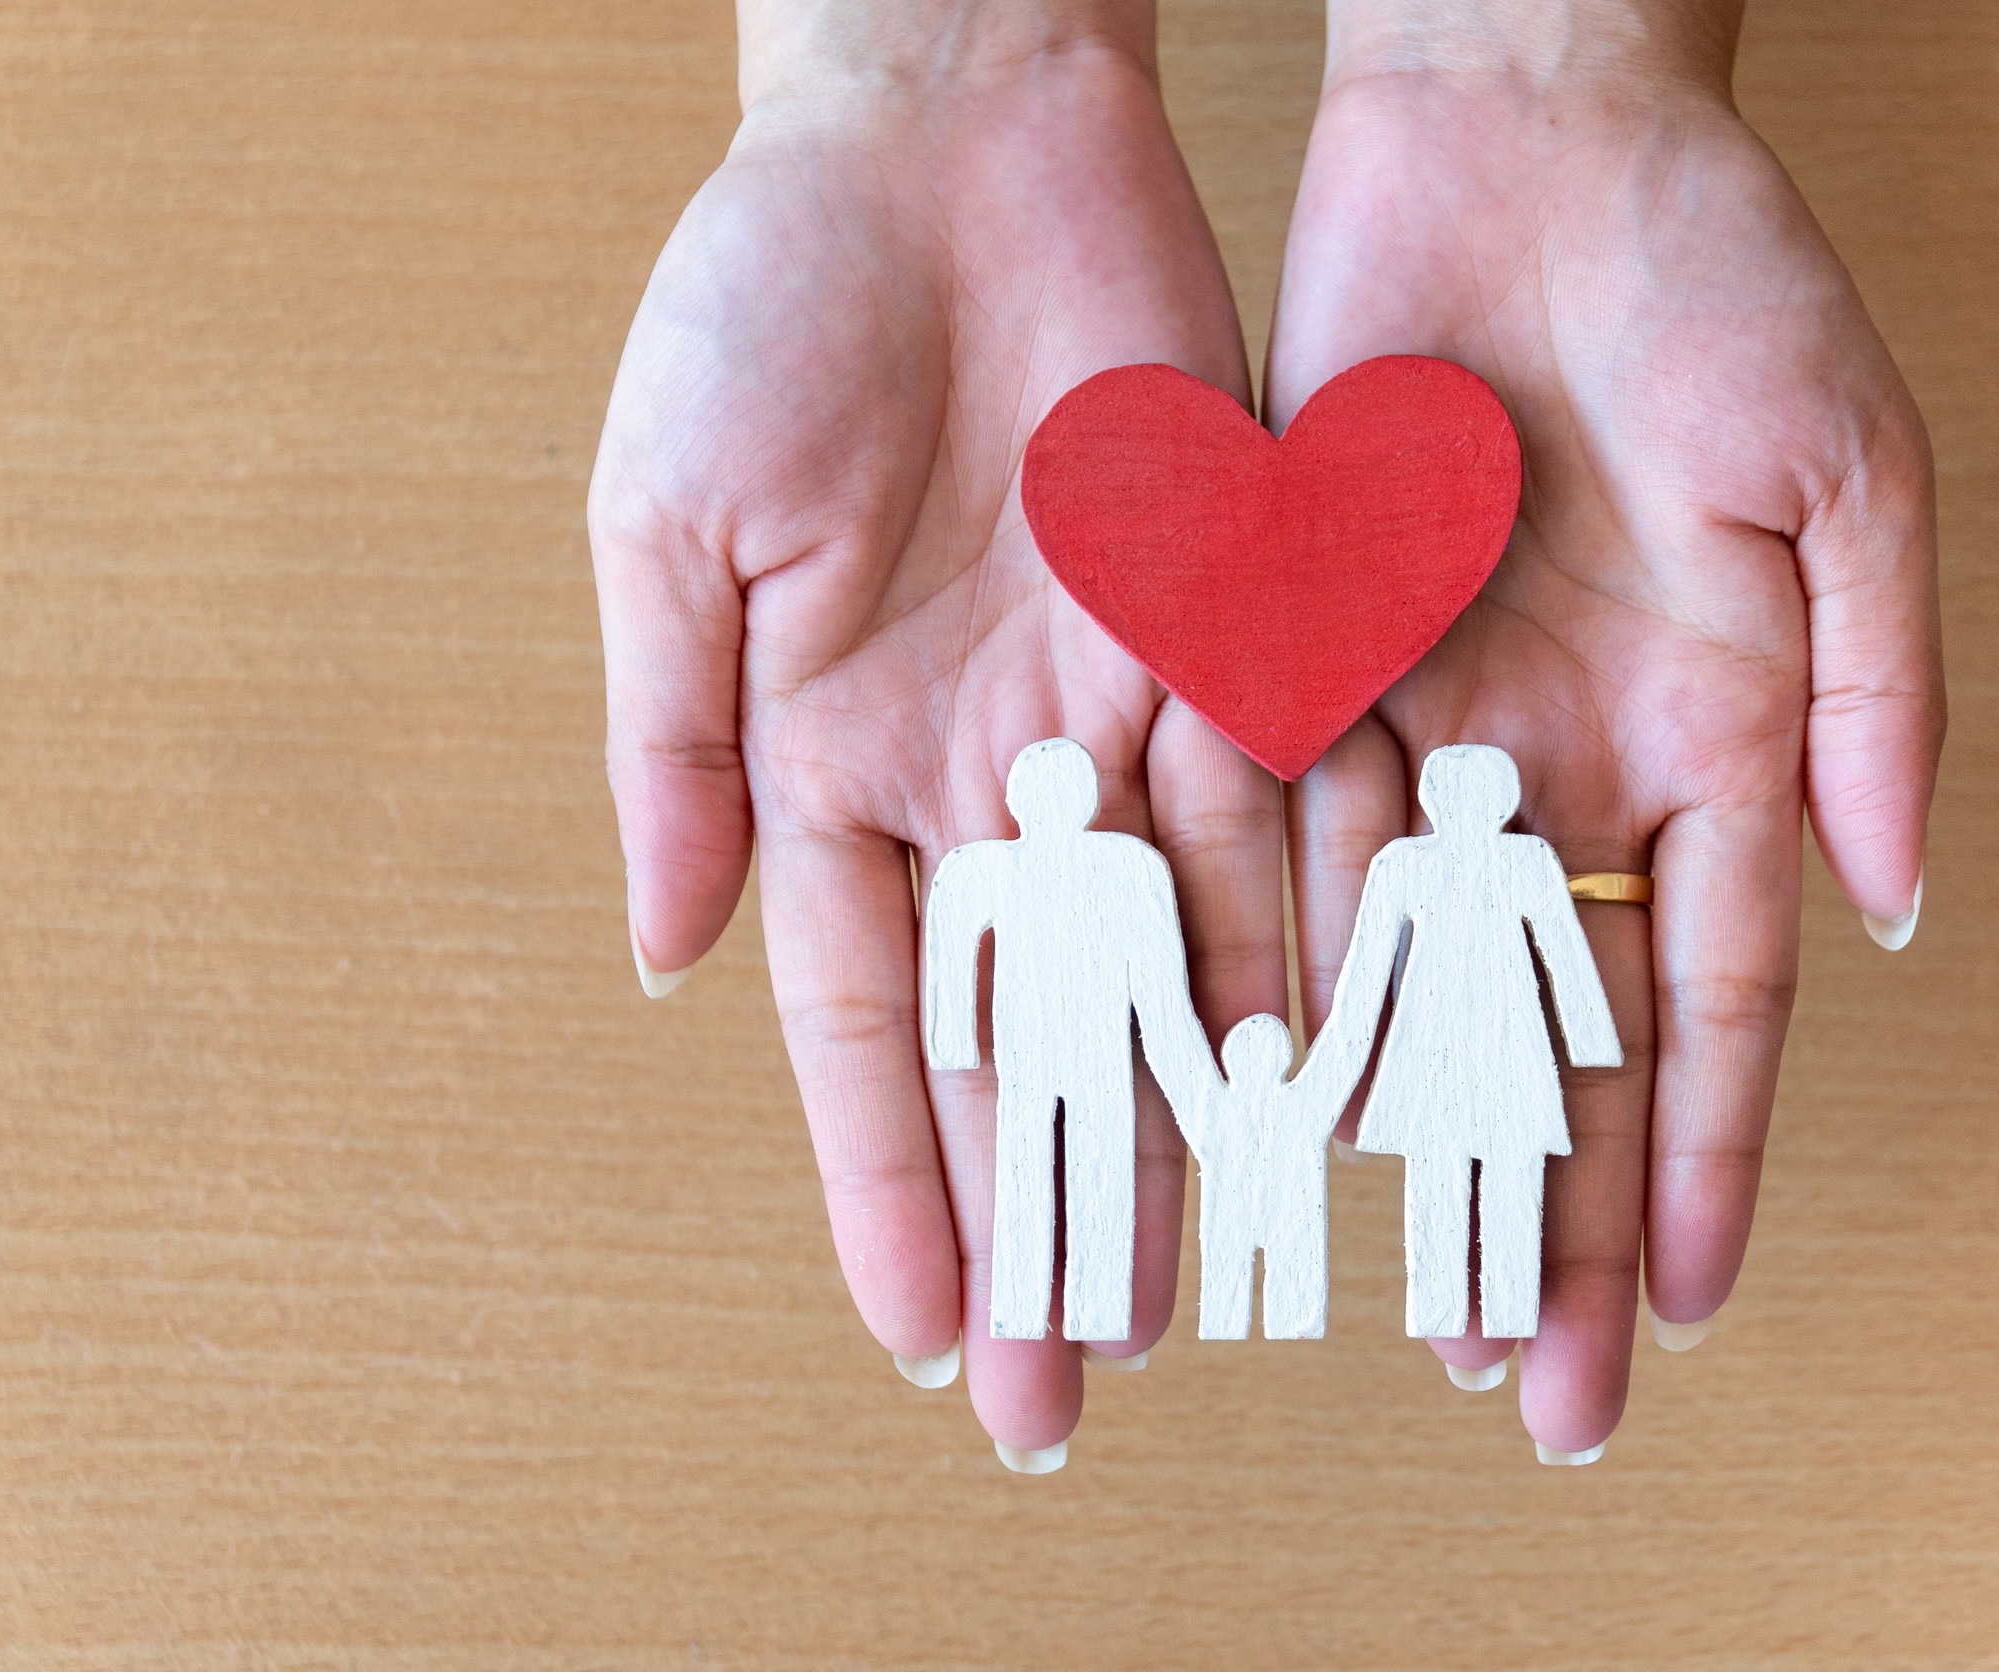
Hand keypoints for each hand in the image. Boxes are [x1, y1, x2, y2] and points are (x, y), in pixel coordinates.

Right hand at [588, 7, 1286, 1453]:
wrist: (954, 130)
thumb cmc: (772, 304)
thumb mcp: (672, 527)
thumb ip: (676, 746)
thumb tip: (673, 955)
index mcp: (831, 758)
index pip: (871, 1022)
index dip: (895, 1183)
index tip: (932, 1333)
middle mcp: (983, 768)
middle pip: (1029, 1033)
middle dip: (1051, 1206)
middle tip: (1083, 1378)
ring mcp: (1116, 711)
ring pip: (1169, 963)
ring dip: (1191, 1123)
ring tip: (1214, 1275)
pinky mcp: (1239, 631)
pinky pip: (1281, 816)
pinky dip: (1303, 944)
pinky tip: (1326, 1075)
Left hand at [1272, 2, 1943, 1452]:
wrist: (1520, 129)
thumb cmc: (1717, 275)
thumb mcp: (1842, 473)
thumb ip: (1877, 692)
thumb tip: (1894, 907)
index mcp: (1706, 739)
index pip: (1698, 1002)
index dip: (1699, 1160)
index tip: (1678, 1312)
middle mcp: (1556, 762)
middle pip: (1543, 1034)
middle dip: (1539, 1207)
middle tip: (1517, 1377)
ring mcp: (1420, 717)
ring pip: (1395, 973)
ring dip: (1390, 1135)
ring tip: (1375, 1287)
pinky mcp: (1293, 649)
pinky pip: (1274, 835)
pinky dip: (1263, 963)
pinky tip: (1249, 1095)